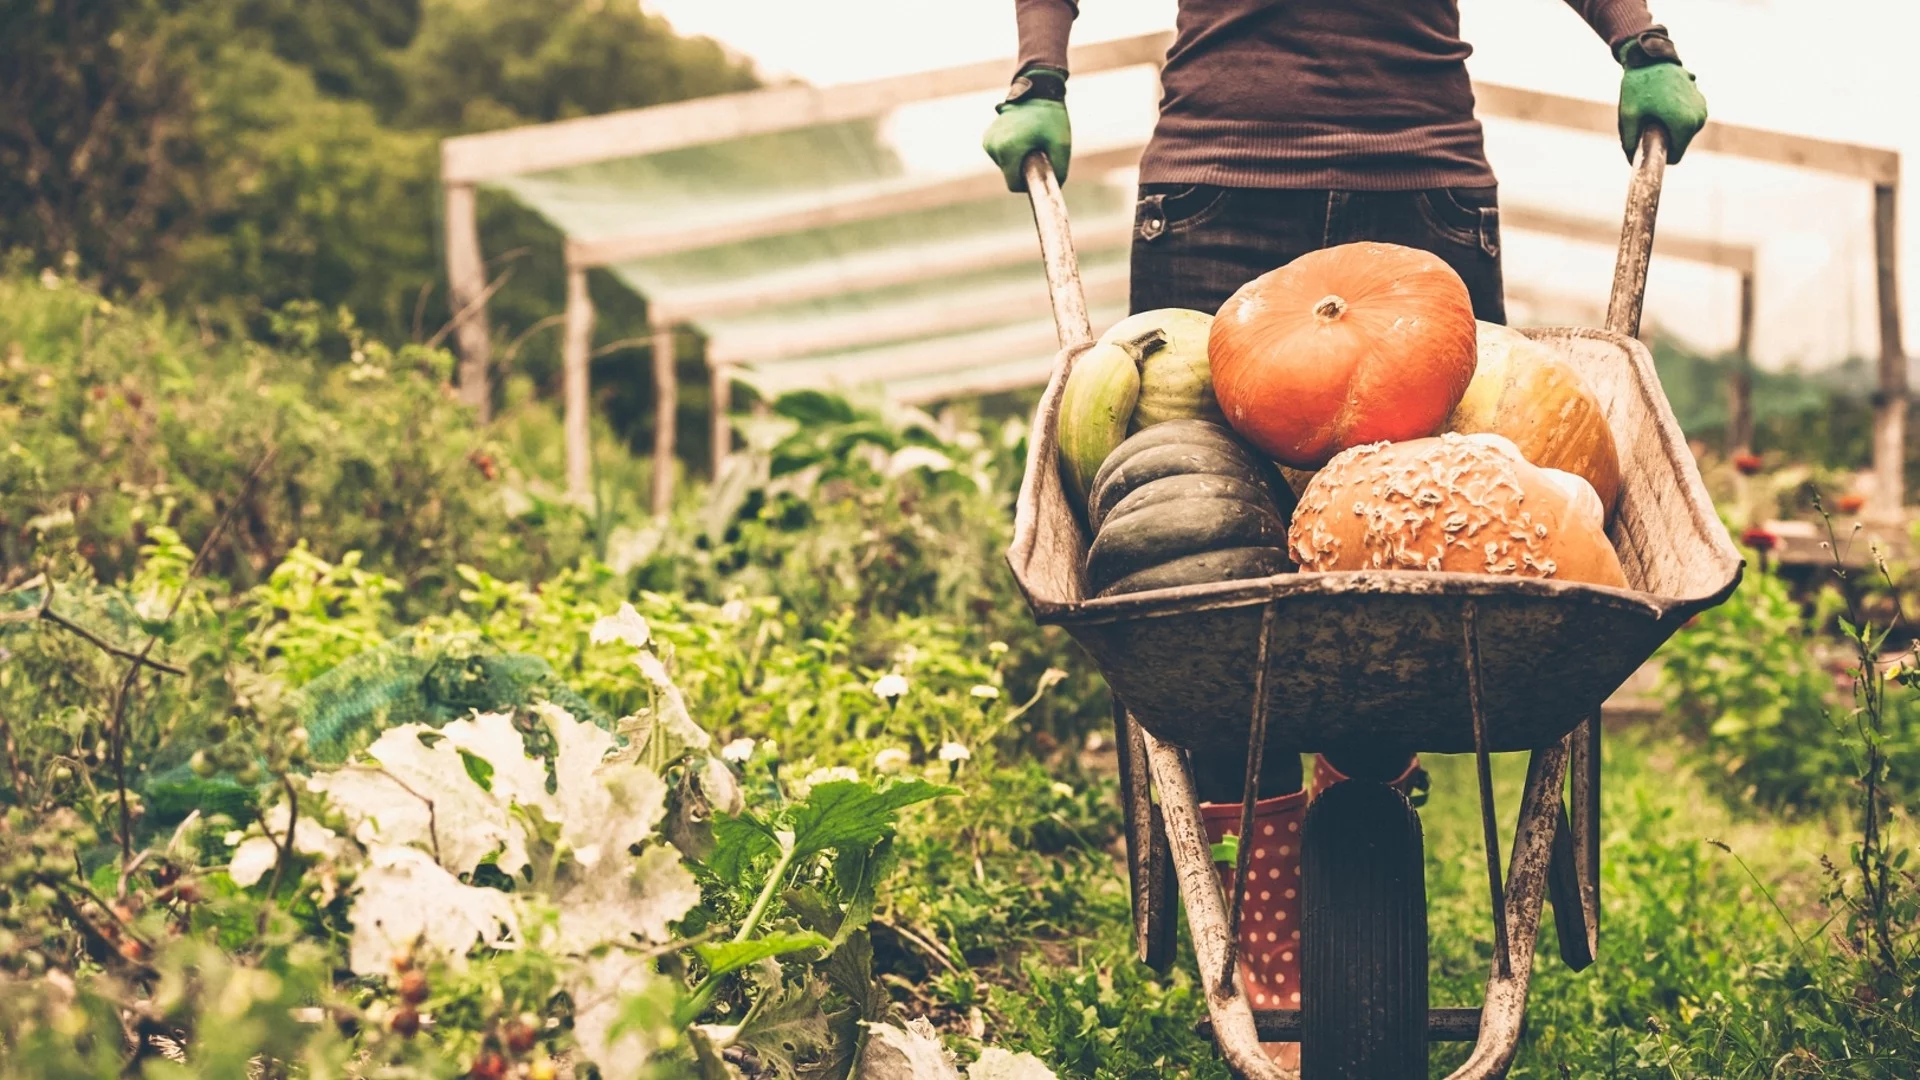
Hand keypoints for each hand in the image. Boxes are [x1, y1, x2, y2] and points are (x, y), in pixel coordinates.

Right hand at [982, 67, 1070, 191]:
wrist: (1037, 90)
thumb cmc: (1050, 117)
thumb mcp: (1061, 145)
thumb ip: (1059, 172)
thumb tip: (1053, 189)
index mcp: (1008, 150)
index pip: (1014, 185)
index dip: (1028, 182)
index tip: (1039, 170)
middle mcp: (993, 146)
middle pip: (1010, 175)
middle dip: (1024, 168)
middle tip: (1037, 149)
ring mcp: (988, 141)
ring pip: (1004, 165)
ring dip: (1017, 159)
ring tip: (1030, 139)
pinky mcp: (987, 136)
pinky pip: (1000, 155)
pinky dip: (1010, 151)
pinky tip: (1021, 136)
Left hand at [1616, 29, 1707, 163]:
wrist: (1652, 57)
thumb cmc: (1639, 86)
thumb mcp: (1629, 116)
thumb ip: (1630, 141)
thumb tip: (1632, 161)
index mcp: (1684, 125)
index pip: (1674, 157)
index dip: (1658, 155)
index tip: (1645, 146)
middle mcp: (1699, 118)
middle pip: (1678, 144)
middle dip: (1663, 139)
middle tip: (1647, 122)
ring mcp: (1702, 107)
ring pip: (1683, 131)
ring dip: (1669, 127)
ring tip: (1655, 110)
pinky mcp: (1701, 99)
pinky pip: (1687, 118)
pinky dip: (1675, 115)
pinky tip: (1663, 102)